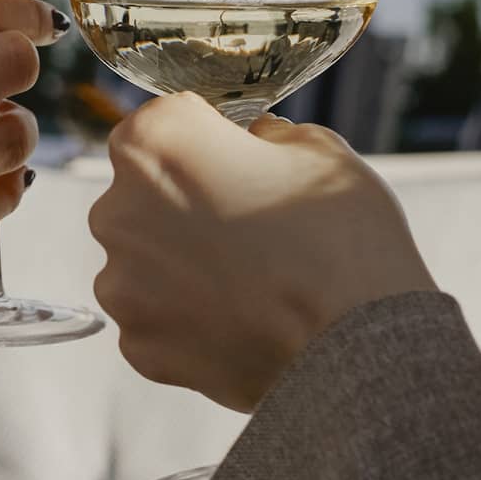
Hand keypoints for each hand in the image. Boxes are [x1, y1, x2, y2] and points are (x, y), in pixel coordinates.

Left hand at [89, 93, 436, 412]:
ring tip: (248, 285)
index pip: (166, 124)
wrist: (362, 355)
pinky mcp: (138, 345)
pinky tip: (239, 325)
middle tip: (250, 231)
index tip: (240, 167)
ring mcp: (121, 284)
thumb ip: (267, 135)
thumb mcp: (321, 151)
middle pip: (144, 194)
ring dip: (182, 268)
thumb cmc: (344, 243)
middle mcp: (118, 208)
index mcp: (154, 141)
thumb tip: (255, 142)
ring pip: (144, 262)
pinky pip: (156, 321)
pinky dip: (188, 323)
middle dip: (186, 206)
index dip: (208, 143)